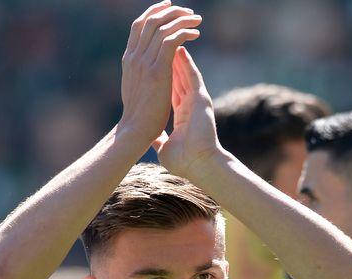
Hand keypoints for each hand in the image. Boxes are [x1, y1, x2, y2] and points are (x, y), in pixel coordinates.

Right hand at [117, 2, 201, 145]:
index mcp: (129, 60)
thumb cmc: (138, 117)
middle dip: (172, 11)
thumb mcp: (134, 90)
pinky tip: (195, 35)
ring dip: (183, 20)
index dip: (154, 12)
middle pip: (151, 21)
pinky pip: (171, 41)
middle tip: (189, 12)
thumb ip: (139, 74)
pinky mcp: (157, 71)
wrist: (135, 131)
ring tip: (197, 21)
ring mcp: (144, 63)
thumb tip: (147, 68)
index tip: (169, 7)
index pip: (139, 25)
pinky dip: (184, 33)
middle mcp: (135, 57)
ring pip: (163, 27)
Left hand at [153, 47, 223, 181]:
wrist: (200, 165)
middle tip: (159, 47)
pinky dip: (187, 62)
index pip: (170, 92)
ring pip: (185, 74)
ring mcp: (197, 101)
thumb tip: (150, 140)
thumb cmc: (185, 162)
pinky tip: (180, 49)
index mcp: (182, 116)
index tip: (153, 67)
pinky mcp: (201, 99)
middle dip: (168, 63)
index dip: (162, 79)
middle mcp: (190, 106)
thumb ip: (159, 140)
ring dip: (176, 58)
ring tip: (169, 41)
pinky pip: (193, 76)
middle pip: (177, 79)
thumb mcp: (165, 149)